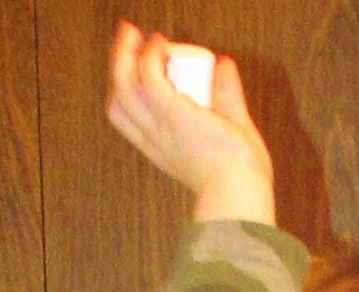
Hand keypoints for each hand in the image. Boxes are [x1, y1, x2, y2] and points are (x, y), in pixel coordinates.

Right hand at [107, 21, 274, 224]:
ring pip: (124, 86)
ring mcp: (161, 127)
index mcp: (163, 151)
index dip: (126, 92)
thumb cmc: (240, 176)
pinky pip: (148, 77)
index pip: (128, 120)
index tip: (139, 68)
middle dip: (117, 67)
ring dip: (124, 54)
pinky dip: (150, 56)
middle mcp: (155, 140)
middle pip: (119, 102)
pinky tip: (160, 44)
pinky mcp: (172, 114)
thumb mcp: (232, 129)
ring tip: (132, 33)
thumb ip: (228, 97)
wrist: (240, 192)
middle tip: (128, 41)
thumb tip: (224, 64)